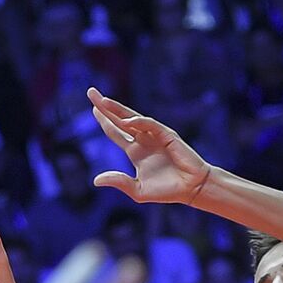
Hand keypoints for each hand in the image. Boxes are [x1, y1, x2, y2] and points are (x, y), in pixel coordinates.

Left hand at [86, 87, 212, 205]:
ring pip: (132, 118)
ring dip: (118, 109)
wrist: (191, 189)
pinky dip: (140, 122)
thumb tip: (95, 180)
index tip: (93, 108)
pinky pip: (151, 125)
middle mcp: (143, 140)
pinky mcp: (167, 135)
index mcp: (135, 151)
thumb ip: (119, 182)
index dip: (104, 120)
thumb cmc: (167, 191)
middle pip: (119, 119)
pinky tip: (127, 120)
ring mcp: (154, 136)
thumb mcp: (137, 190)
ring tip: (103, 101)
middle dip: (105, 107)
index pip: (115, 132)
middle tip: (91, 92)